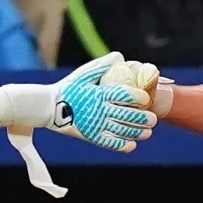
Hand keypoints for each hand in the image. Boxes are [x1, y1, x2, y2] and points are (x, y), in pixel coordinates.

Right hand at [38, 52, 156, 151]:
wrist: (49, 107)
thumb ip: (103, 64)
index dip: (139, 97)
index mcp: (100, 93)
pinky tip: (132, 145)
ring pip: (122, 130)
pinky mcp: (91, 136)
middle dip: (143, 118)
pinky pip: (110, 143)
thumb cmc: (69, 88)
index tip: (146, 98)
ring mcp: (95, 124)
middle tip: (153, 119)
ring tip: (148, 132)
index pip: (125, 95)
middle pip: (127, 115)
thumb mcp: (84, 73)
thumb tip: (121, 57)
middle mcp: (99, 109)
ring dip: (138, 132)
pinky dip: (122, 145)